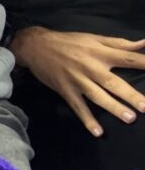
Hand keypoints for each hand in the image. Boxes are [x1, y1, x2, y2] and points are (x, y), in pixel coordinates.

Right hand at [10, 25, 144, 136]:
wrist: (35, 46)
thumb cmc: (69, 42)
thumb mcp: (93, 38)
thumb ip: (120, 43)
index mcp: (99, 52)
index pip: (127, 58)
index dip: (144, 63)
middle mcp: (90, 67)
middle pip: (113, 82)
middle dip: (130, 95)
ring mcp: (77, 80)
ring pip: (97, 96)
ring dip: (113, 107)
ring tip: (129, 118)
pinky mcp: (65, 90)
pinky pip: (78, 107)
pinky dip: (87, 119)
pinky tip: (97, 131)